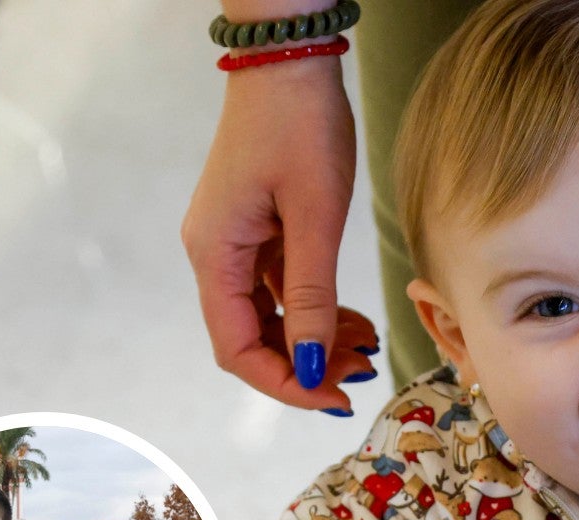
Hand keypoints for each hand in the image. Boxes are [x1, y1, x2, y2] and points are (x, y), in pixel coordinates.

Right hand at [182, 56, 377, 411]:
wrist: (289, 63)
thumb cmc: (300, 128)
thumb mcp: (314, 218)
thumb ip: (311, 296)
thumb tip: (308, 364)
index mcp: (215, 255)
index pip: (237, 349)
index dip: (284, 383)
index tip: (333, 397)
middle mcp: (214, 255)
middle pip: (251, 338)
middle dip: (304, 363)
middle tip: (359, 370)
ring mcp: (233, 243)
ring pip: (269, 317)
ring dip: (313, 339)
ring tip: (364, 346)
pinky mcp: (254, 231)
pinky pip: (278, 289)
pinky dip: (313, 309)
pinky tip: (350, 320)